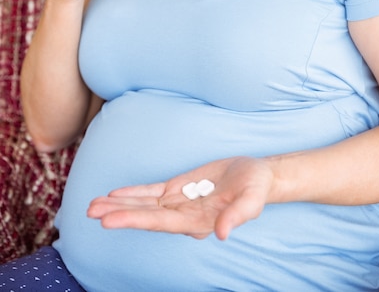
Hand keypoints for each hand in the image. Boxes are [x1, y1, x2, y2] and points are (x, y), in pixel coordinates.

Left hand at [87, 156, 274, 239]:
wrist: (257, 176)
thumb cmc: (256, 189)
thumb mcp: (253, 200)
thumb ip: (238, 216)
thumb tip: (223, 234)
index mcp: (197, 222)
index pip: (160, 223)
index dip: (135, 220)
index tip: (110, 220)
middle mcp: (183, 216)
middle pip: (145, 216)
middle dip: (118, 214)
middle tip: (90, 212)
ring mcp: (178, 202)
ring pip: (144, 204)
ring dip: (119, 204)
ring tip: (92, 205)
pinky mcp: (177, 189)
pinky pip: (151, 192)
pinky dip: (133, 192)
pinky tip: (115, 194)